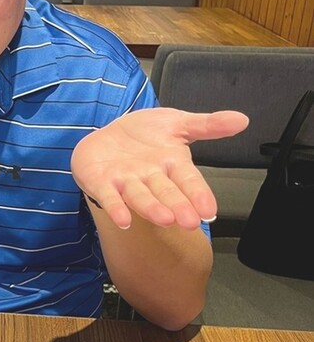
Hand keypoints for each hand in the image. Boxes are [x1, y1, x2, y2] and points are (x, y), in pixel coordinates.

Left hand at [71, 108, 248, 229]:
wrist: (107, 135)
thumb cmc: (143, 134)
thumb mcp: (176, 122)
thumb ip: (207, 125)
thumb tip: (241, 119)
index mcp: (172, 164)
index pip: (189, 180)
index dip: (199, 194)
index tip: (209, 211)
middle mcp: (150, 177)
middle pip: (166, 193)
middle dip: (178, 206)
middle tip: (190, 222)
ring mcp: (126, 182)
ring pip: (140, 197)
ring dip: (151, 208)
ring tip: (164, 219)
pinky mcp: (101, 183)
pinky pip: (109, 197)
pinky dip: (116, 208)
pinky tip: (123, 220)